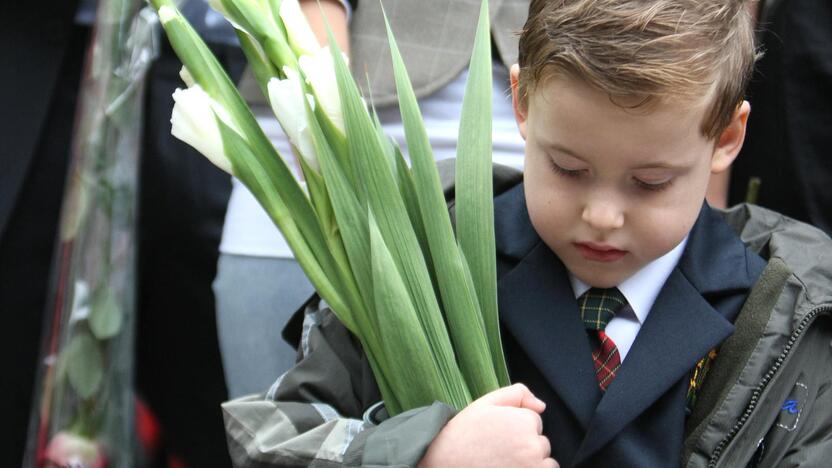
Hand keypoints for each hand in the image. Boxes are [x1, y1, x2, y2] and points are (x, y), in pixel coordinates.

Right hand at [419, 383, 558, 467]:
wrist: (445, 464)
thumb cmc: (463, 434)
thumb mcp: (485, 404)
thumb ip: (516, 395)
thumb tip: (541, 405)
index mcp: (524, 422)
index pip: (534, 421)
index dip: (514, 426)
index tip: (497, 434)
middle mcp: (532, 447)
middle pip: (541, 443)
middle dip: (524, 444)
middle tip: (497, 450)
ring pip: (545, 462)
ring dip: (531, 461)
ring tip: (504, 462)